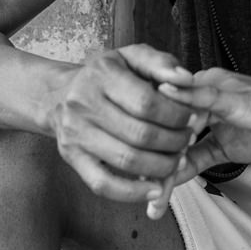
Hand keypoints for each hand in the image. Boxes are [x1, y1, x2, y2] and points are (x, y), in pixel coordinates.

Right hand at [45, 44, 205, 204]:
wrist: (58, 94)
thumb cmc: (105, 76)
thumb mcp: (131, 56)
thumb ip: (160, 62)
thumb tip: (185, 79)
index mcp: (102, 76)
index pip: (147, 102)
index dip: (176, 115)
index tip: (192, 118)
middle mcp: (84, 105)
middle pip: (140, 134)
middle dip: (174, 141)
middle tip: (189, 140)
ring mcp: (76, 135)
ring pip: (126, 160)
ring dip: (161, 166)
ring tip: (178, 161)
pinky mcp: (72, 159)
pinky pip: (103, 184)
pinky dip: (132, 192)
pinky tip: (155, 190)